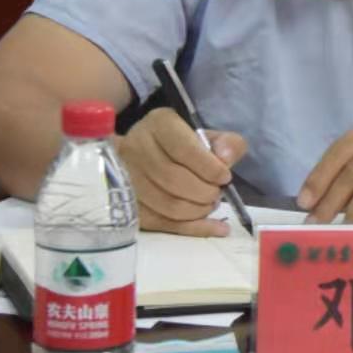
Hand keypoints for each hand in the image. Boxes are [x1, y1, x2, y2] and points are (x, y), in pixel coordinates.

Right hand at [116, 108, 247, 236]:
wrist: (144, 154)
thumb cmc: (183, 145)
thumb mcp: (207, 136)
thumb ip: (226, 144)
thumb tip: (226, 159)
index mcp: (160, 124)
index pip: (184, 150)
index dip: (210, 168)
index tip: (225, 177)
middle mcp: (136, 148)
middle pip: (173, 179)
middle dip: (205, 192)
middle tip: (217, 194)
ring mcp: (126, 178)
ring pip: (167, 204)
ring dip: (198, 210)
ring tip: (210, 205)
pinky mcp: (126, 205)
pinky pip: (161, 223)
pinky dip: (193, 228)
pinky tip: (215, 228)